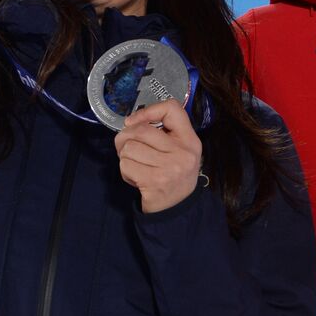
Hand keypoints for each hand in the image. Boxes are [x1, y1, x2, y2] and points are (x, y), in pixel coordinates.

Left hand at [114, 98, 203, 212]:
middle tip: (126, 147)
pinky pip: (126, 165)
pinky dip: (125, 171)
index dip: (149, 110)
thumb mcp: (178, 149)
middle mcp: (182, 152)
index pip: (172, 109)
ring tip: (135, 165)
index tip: (135, 121)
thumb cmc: (174, 172)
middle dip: (126, 137)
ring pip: (130, 148)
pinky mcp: (154, 181)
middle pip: (142, 130)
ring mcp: (169, 167)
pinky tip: (135, 177)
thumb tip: (130, 121)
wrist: (177, 207)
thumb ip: (161, 132)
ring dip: (125, 157)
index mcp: (190, 140)